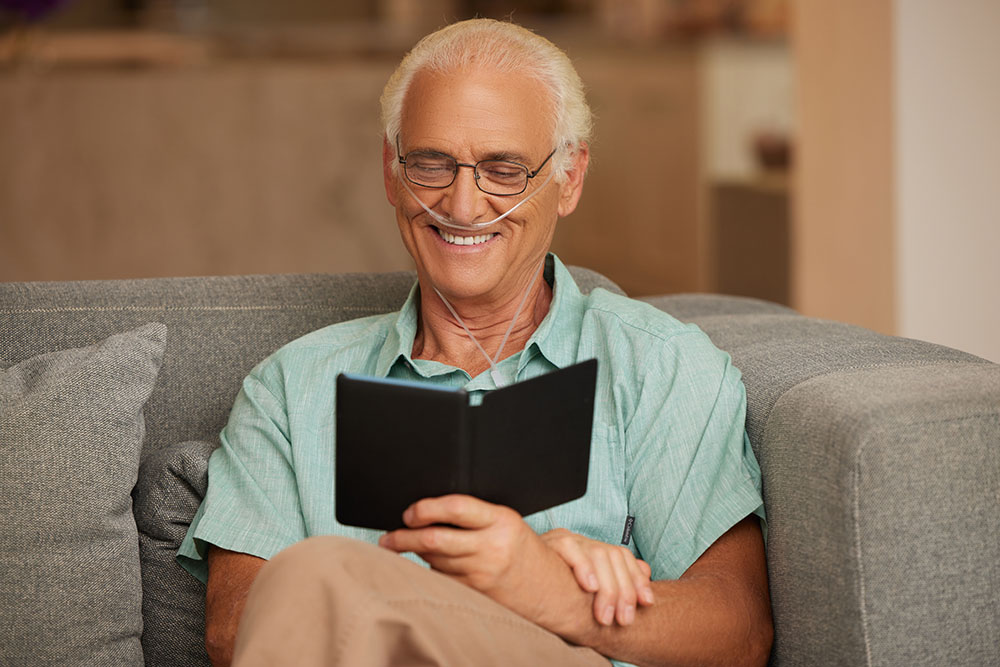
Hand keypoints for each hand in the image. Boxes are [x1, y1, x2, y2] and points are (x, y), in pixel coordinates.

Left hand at [377, 495, 570, 629]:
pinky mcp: (475, 594)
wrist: (547, 589)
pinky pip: (441, 578)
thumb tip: (427, 511)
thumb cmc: (519, 548)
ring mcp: (482, 574)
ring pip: (433, 561)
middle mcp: (491, 548)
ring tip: (403, 545)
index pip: (457, 508)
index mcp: (501, 521)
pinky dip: (430, 570)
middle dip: (404, 537)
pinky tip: (429, 563)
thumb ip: (473, 515)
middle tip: (388, 537)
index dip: (427, 509)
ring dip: (416, 553)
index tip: (410, 512)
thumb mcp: (504, 522)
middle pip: (435, 540)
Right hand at [541, 528, 653, 626]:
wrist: (514, 579)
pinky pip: (569, 548)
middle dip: (623, 590)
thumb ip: (617, 578)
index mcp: (591, 550)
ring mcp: (563, 540)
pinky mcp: (547, 544)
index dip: (637, 579)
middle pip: (612, 556)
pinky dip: (583, 566)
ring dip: (607, 587)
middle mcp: (579, 542)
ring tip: (605, 615)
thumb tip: (646, 570)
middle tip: (624, 619)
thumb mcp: (588, 592)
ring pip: (597, 553)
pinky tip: (589, 586)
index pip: (622, 556)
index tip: (647, 603)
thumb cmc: (554, 596)